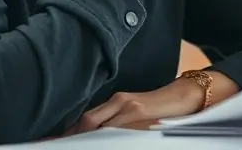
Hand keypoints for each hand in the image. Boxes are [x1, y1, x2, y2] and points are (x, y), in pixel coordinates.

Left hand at [71, 79, 202, 132]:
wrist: (185, 96)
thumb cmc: (160, 109)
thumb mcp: (135, 113)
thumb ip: (116, 121)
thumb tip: (95, 134)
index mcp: (116, 102)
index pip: (87, 118)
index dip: (71, 131)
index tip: (57, 141)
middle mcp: (119, 101)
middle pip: (87, 120)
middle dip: (73, 135)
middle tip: (59, 144)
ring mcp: (128, 107)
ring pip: (97, 124)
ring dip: (85, 137)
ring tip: (75, 144)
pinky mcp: (138, 112)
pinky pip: (115, 128)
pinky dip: (104, 137)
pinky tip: (100, 142)